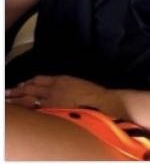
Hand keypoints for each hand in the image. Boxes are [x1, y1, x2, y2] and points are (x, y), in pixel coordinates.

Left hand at [5, 75, 122, 117]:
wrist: (98, 102)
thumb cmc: (92, 94)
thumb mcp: (78, 83)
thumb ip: (66, 84)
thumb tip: (59, 87)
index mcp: (60, 79)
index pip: (40, 79)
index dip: (30, 82)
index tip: (23, 84)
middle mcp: (53, 88)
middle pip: (31, 87)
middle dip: (19, 89)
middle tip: (8, 91)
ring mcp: (52, 100)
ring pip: (30, 98)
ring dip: (18, 98)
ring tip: (9, 99)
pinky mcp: (53, 110)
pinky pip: (35, 109)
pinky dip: (27, 108)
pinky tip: (22, 110)